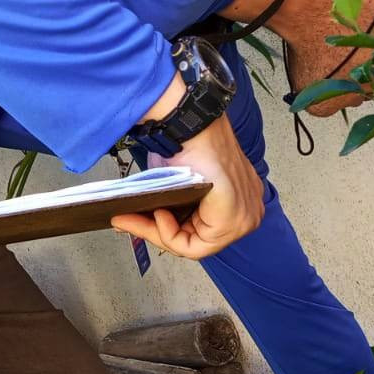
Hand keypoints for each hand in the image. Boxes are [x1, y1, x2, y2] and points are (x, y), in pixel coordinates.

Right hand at [109, 109, 263, 259]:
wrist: (193, 126)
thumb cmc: (189, 143)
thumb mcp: (182, 179)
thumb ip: (171, 204)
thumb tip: (143, 218)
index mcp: (245, 197)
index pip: (204, 231)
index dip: (165, 230)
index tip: (133, 219)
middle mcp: (249, 211)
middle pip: (196, 240)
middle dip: (156, 233)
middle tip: (124, 222)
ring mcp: (244, 219)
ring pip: (193, 245)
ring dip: (158, 232)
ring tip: (133, 217)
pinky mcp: (233, 223)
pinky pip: (194, 246)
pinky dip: (169, 234)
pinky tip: (156, 215)